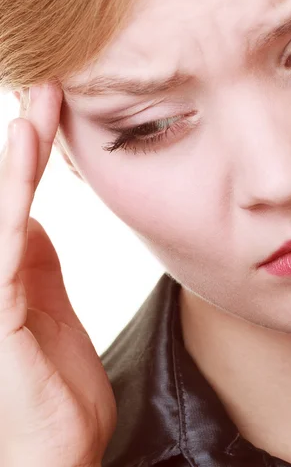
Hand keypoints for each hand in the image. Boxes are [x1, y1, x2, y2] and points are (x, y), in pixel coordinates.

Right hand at [0, 84, 116, 466]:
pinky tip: (25, 149)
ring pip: (0, 209)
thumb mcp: (49, 307)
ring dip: (19, 155)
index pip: (16, 198)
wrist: (57, 453)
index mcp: (8, 270)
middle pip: (4, 196)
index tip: (53, 108)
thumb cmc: (55, 388)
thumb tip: (27, 214)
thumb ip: (35, 261)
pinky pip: (5, 239)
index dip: (30, 152)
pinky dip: (14, 192)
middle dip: (24, 141)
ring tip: (38, 106)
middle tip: (46, 88)